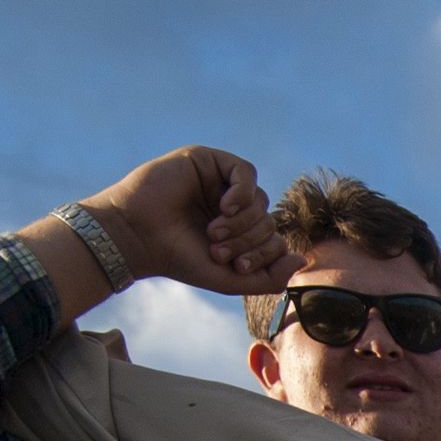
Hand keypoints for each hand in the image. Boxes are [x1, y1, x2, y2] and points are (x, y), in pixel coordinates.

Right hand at [81, 146, 288, 296]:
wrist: (137, 236)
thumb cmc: (179, 258)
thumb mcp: (231, 279)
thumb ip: (270, 277)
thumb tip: (302, 260)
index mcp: (238, 231)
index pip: (274, 238)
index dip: (264, 254)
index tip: (236, 266)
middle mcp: (230, 206)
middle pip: (268, 219)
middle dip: (250, 240)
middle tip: (219, 250)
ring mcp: (219, 182)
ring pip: (260, 199)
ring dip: (243, 222)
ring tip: (214, 232)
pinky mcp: (207, 161)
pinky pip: (246, 172)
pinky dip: (243, 193)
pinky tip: (226, 207)